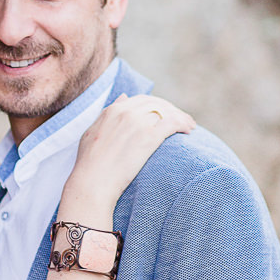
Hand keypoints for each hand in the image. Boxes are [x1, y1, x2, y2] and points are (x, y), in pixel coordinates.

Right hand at [64, 95, 193, 210]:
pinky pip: (172, 123)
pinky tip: (189, 130)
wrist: (92, 183)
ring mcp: (137, 123)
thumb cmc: (90, 164)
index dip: (157, 105)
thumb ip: (107, 114)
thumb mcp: (93, 132)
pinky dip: (183, 123)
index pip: (142, 100)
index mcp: (112, 110)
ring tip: (190, 126)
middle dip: (171, 109)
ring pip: (167, 111)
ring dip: (181, 116)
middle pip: (157, 103)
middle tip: (182, 119)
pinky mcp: (148, 137)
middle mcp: (126, 112)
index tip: (166, 113)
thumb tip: (124, 97)